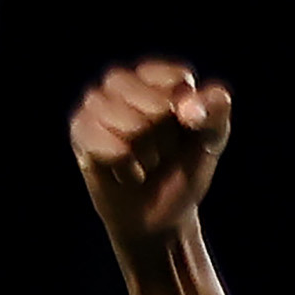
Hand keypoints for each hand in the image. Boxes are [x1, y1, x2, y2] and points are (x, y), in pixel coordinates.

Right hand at [71, 60, 231, 247]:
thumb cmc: (184, 174)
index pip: (175, 76)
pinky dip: (117, 157)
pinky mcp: (81, 131)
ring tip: (148, 163)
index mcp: (161, 81)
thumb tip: (201, 100)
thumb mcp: (209, 144)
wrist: (160, 218)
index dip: (185, 105)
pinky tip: (130, 172)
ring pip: (109, 109)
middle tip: (165, 152)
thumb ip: (214, 116)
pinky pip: (92, 133)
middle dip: (157, 128)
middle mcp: (125, 85)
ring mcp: (98, 106)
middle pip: (134, 89)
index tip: (192, 126)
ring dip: (137, 145)